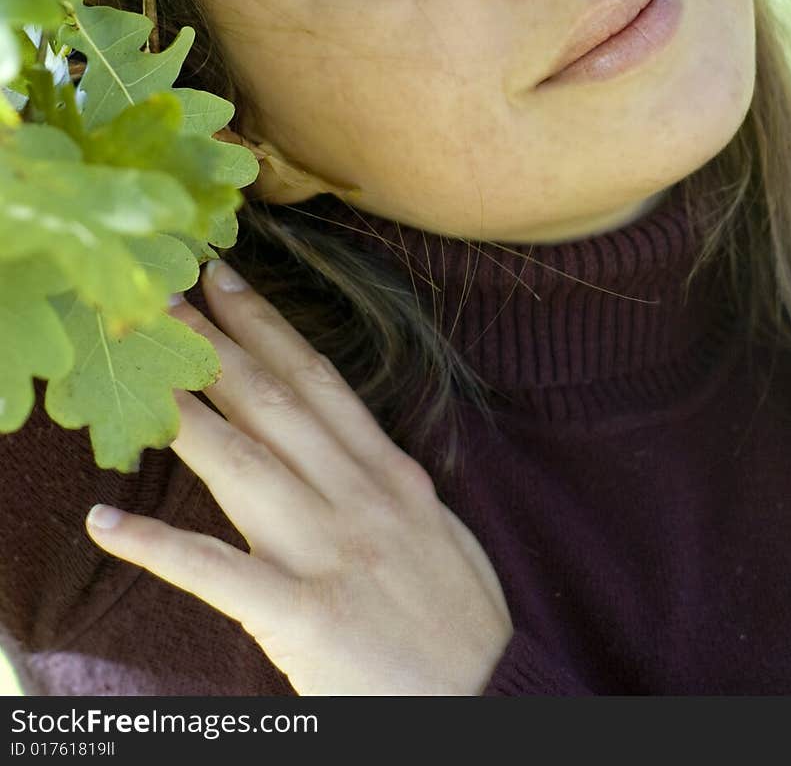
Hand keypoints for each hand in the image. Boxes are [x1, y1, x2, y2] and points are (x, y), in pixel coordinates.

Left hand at [84, 261, 513, 694]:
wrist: (489, 702)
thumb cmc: (464, 623)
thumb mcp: (437, 529)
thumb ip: (387, 483)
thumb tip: (348, 446)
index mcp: (391, 475)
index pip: (318, 381)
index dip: (266, 326)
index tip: (224, 282)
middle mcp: (360, 497)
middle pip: (273, 403)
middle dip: (214, 345)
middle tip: (162, 297)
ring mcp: (331, 552)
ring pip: (243, 464)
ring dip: (184, 413)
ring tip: (136, 375)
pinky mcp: (303, 616)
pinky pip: (216, 573)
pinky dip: (157, 546)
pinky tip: (108, 521)